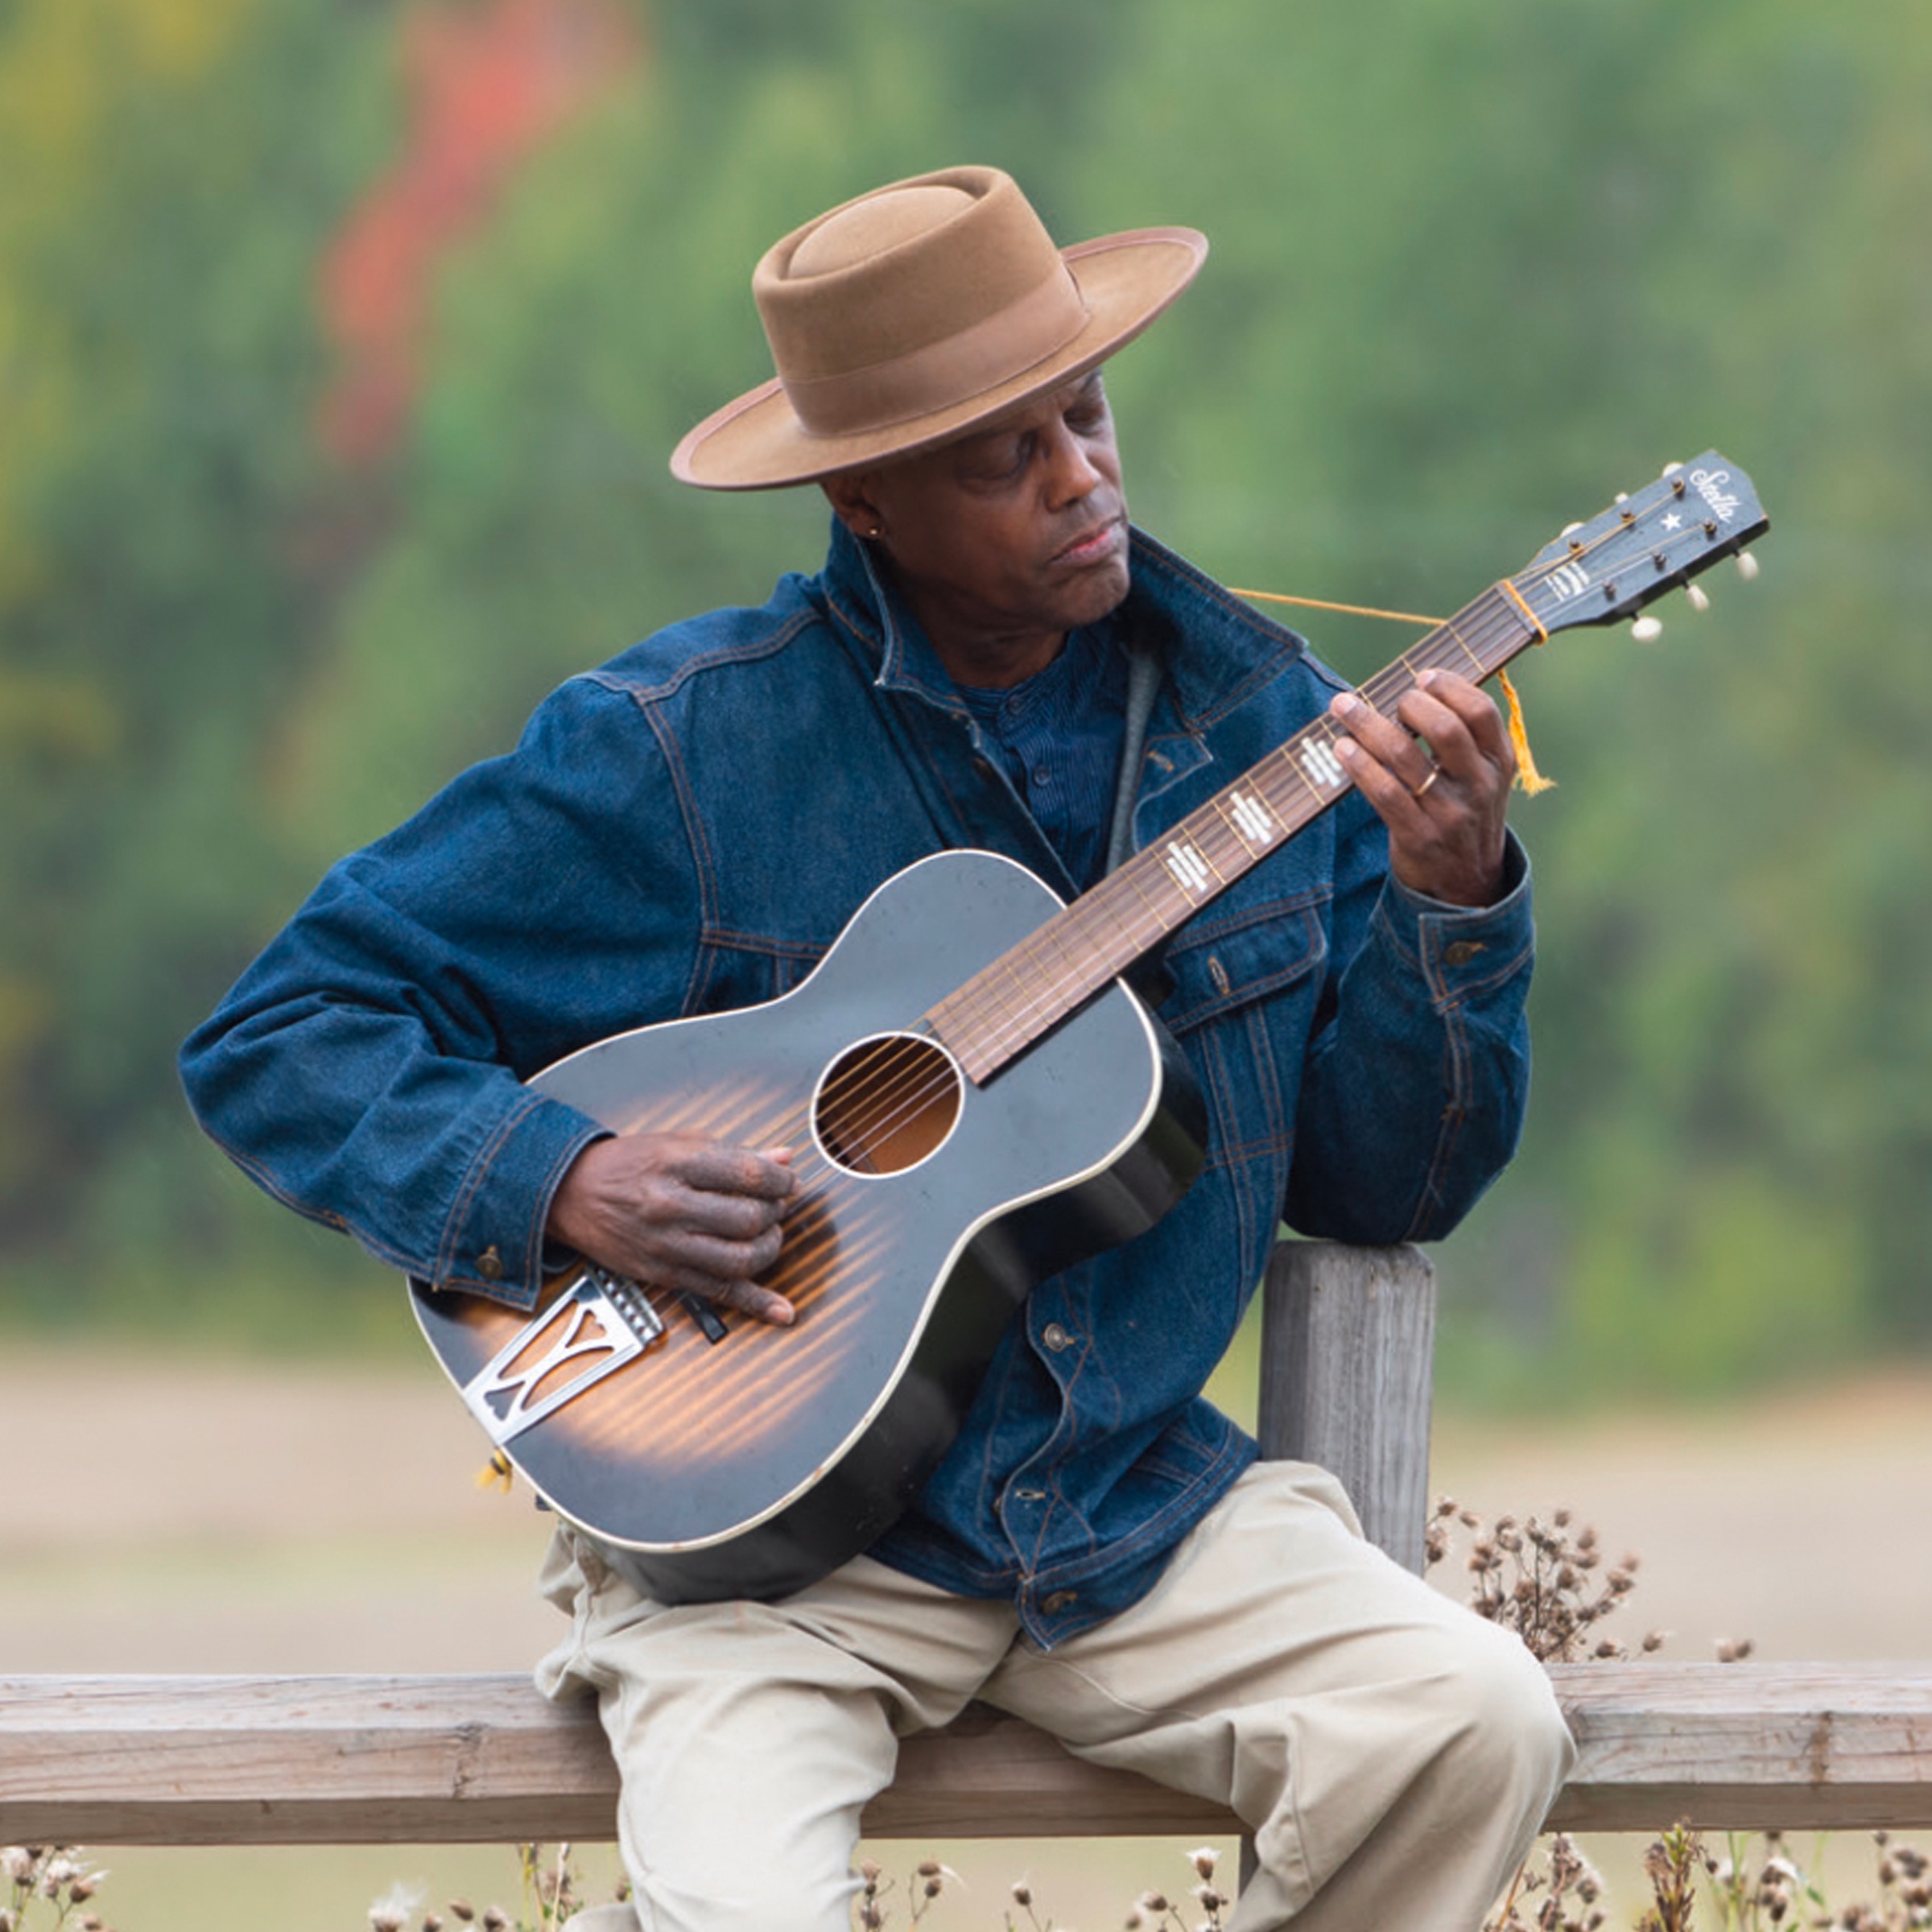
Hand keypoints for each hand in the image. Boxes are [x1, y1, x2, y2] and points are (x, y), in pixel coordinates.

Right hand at [546, 1132, 798, 1324]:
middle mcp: (670, 1205)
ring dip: (770, 1249)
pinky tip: (782, 1311)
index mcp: (676, 1163)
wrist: (570, 1193)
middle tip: (776, 1207)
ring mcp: (666, 1245)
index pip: (747, 1175)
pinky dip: (756, 1303)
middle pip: (748, 1218)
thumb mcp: (677, 1143)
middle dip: (776, 1213)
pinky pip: (718, 1294)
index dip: (780, 1181)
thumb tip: (783, 1160)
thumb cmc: (627, 1165)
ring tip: (768, 1236)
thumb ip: (733, 1153)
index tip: (788, 1183)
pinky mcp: (664, 1274)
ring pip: (739, 1259)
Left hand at [1328, 671, 1513, 907]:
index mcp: (1499, 762)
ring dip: (1367, 725)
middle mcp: (1479, 785)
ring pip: (1404, 756)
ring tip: (1343, 708)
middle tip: (1389, 700)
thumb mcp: (1483, 777)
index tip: (1422, 676)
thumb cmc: (1465, 813)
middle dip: (1409, 703)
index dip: (1449, 686)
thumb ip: (1464, 738)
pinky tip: (1342, 748)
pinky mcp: (1418, 836)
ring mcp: (1449, 813)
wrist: (1468, 883)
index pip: (1481, 711)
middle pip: (1445, 728)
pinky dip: (1359, 765)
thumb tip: (1415, 688)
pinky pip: (1384, 792)